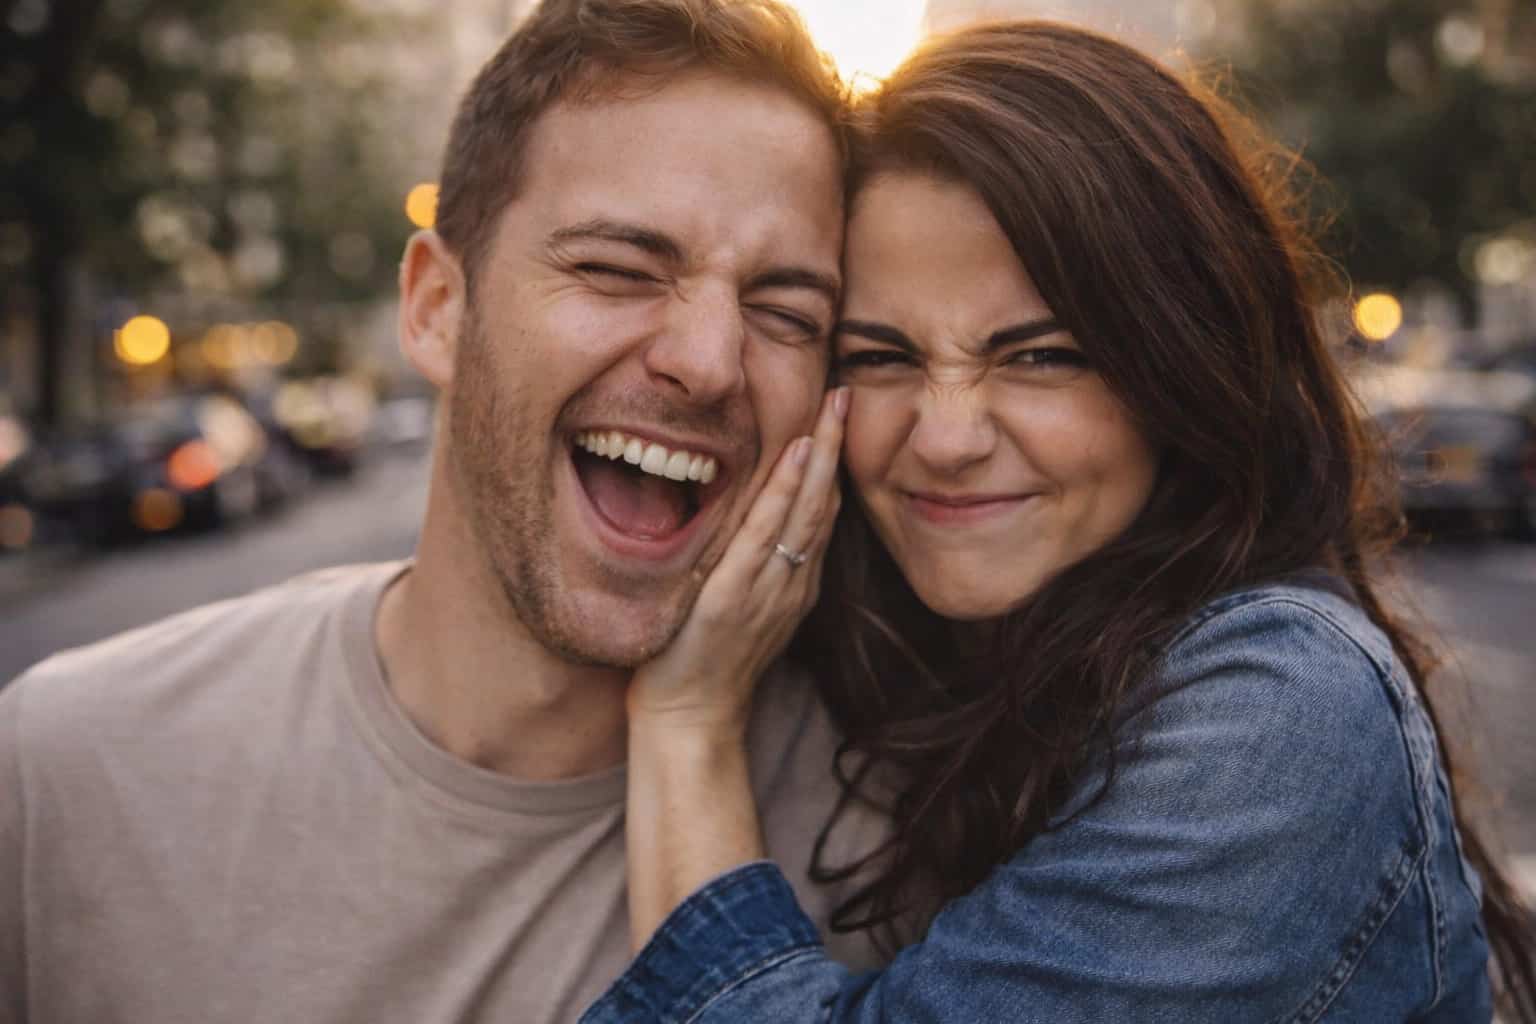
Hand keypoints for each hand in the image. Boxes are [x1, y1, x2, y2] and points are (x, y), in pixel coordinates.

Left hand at [626, 386, 848, 738]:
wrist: (690, 721)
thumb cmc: (702, 664)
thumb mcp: (736, 606)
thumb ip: (748, 567)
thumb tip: (745, 521)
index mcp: (792, 581)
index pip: (819, 510)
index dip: (831, 461)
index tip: (837, 415)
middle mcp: (791, 581)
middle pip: (824, 501)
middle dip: (836, 444)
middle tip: (847, 391)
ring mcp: (769, 587)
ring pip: (806, 510)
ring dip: (821, 455)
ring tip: (832, 407)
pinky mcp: (736, 595)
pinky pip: (765, 533)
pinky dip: (785, 491)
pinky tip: (796, 455)